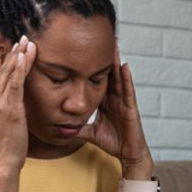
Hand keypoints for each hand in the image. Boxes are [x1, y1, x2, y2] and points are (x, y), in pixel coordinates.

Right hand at [0, 36, 36, 171]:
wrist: (3, 161)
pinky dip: (18, 69)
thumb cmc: (8, 146)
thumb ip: (10, 110)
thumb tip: (18, 104)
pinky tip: (24, 57)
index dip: (8, 61)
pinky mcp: (10, 110)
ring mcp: (0, 104)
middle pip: (3, 70)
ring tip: (27, 42)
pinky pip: (14, 84)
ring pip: (9, 74)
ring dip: (19, 56)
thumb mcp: (7, 124)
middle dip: (14, 52)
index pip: (0, 76)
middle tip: (23, 37)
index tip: (17, 48)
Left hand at [76, 45, 152, 176]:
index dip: (91, 65)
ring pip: (119, 77)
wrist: (128, 154)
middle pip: (108, 73)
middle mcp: (115, 98)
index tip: (83, 51)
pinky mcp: (130, 107)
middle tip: (101, 37)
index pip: (96, 79)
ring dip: (116, 61)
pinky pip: (127, 90)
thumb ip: (78, 128)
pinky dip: (126, 78)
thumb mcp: (90, 133)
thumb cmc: (113, 143)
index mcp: (105, 101)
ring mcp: (124, 101)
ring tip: (114, 44)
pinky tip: (124, 65)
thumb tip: (61, 128)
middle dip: (105, 56)